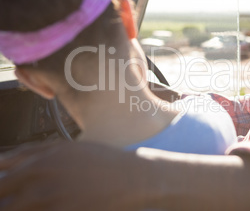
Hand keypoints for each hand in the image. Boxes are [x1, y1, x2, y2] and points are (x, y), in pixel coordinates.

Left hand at [0, 142, 149, 210]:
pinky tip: (51, 206)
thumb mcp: (65, 149)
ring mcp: (50, 201)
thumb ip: (30, 153)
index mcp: (38, 162)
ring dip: (19, 208)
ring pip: (14, 210)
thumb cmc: (101, 161)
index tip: (4, 190)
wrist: (131, 177)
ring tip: (37, 204)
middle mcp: (39, 181)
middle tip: (16, 201)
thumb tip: (2, 161)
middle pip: (1, 196)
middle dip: (5, 200)